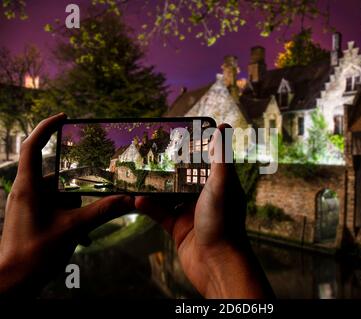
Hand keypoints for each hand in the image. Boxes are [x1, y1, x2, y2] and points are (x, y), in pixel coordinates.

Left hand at [0, 113, 134, 296]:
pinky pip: (56, 208)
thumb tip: (130, 200)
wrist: (12, 283)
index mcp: (28, 187)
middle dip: (78, 188)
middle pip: (56, 176)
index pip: (33, 147)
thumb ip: (103, 211)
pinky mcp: (32, 217)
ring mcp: (28, 205)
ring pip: (59, 195)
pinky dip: (70, 216)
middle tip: (96, 194)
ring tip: (84, 228)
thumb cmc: (34, 254)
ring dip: (75, 208)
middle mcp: (26, 192)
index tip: (65, 117)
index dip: (46, 127)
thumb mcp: (73, 229)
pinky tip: (79, 234)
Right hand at [136, 124, 273, 298]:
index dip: (194, 149)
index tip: (177, 136)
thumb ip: (221, 157)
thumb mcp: (221, 184)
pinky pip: (160, 213)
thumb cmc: (223, 222)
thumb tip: (223, 126)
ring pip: (169, 195)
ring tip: (138, 173)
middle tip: (150, 153)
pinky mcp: (178, 228)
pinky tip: (136, 199)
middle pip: (184, 177)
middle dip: (169, 167)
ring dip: (155, 186)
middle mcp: (206, 198)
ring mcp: (191, 213)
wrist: (216, 264)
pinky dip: (149, 206)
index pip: (206, 161)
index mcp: (219, 185)